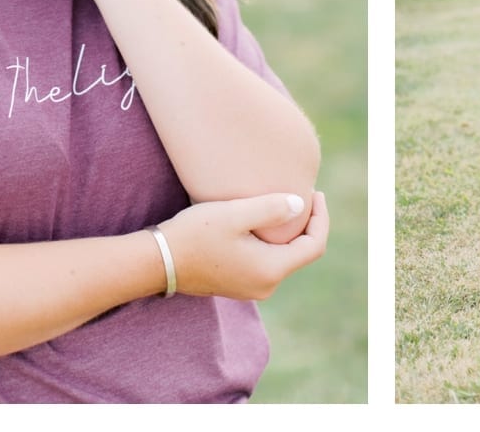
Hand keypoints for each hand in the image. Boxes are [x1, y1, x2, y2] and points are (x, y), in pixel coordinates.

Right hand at [156, 191, 328, 300]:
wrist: (158, 261)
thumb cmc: (194, 234)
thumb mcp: (234, 214)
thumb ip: (271, 208)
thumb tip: (300, 204)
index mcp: (270, 270)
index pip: (314, 246)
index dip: (321, 218)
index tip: (316, 192)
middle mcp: (265, 286)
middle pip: (301, 252)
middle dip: (307, 223)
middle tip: (303, 193)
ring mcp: (251, 288)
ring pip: (284, 257)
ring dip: (289, 232)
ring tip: (284, 203)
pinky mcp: (239, 284)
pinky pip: (268, 261)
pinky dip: (273, 241)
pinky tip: (263, 221)